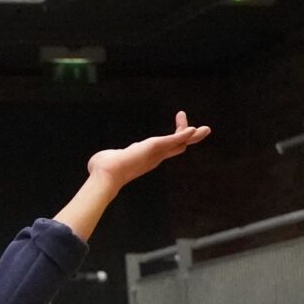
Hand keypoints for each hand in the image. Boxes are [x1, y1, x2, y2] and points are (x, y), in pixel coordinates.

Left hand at [88, 112, 210, 187]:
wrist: (106, 175)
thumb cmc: (103, 170)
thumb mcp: (109, 161)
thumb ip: (108, 159)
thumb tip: (98, 163)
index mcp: (146, 158)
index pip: (164, 149)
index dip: (171, 140)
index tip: (168, 130)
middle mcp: (155, 157)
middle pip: (178, 147)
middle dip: (189, 137)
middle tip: (202, 129)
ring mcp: (156, 153)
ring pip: (180, 143)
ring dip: (192, 134)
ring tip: (205, 129)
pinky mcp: (156, 146)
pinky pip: (175, 139)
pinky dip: (184, 133)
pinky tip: (195, 129)